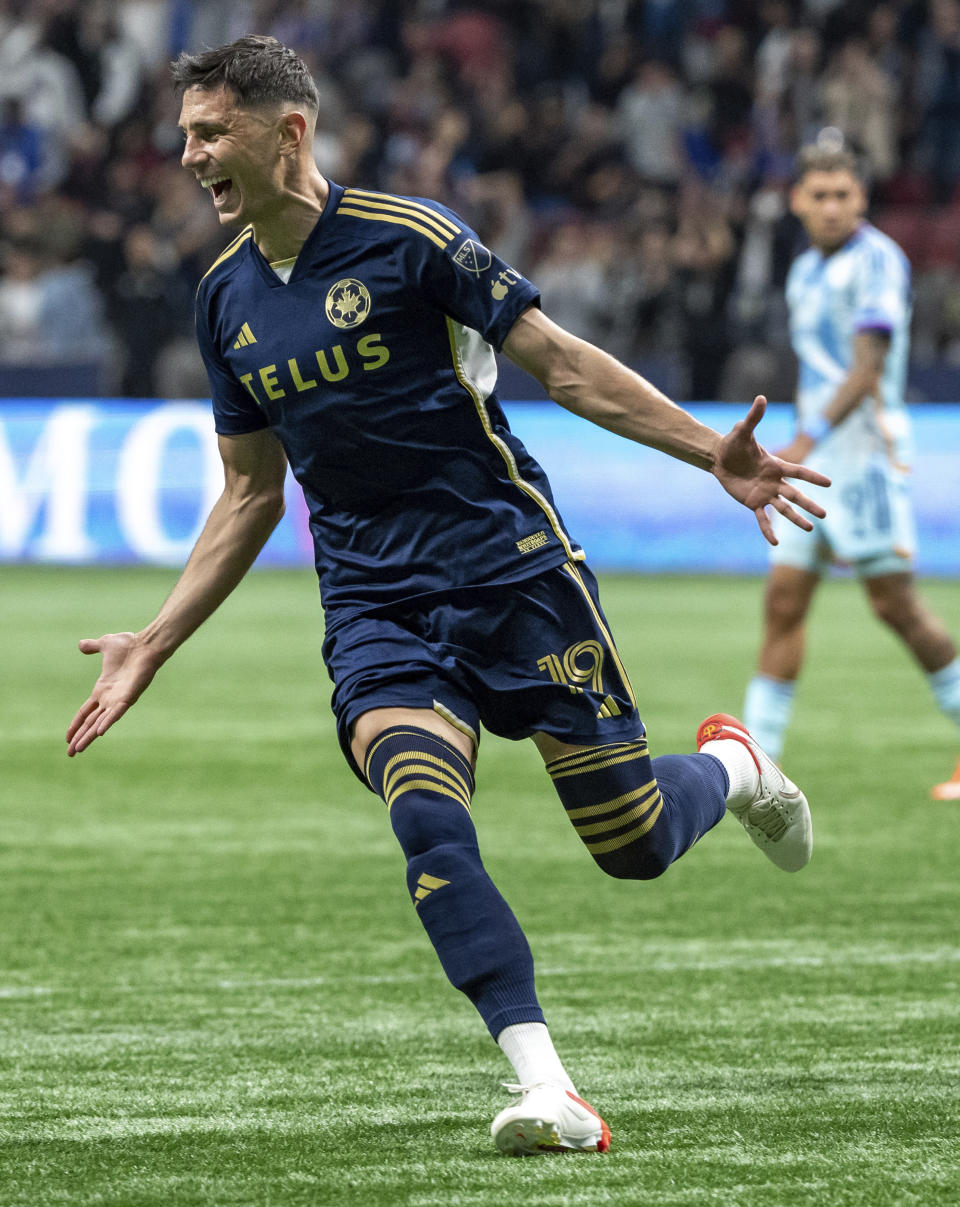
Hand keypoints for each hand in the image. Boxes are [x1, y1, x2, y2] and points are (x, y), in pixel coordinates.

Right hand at [66, 632, 161, 755]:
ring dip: (89, 736)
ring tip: (79, 749)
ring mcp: (118, 700)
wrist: (146, 644)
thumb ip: (93, 647)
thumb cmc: (130, 645)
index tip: (67, 738)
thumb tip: (81, 645)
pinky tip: (100, 733)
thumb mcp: (105, 644)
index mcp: (102, 690)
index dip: (76, 725)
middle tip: (70, 754)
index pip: (85, 712)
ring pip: (100, 723)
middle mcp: (109, 699)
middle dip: (79, 738)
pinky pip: (116, 713)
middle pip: (90, 723)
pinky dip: (107, 722)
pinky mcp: (128, 698)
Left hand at [712, 396, 830, 545]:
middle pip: (796, 494)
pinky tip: (776, 543)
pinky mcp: (752, 503)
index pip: (798, 472)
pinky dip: (768, 530)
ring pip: (784, 508)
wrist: (720, 458)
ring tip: (810, 529)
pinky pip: (762, 519)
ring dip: (797, 519)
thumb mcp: (743, 431)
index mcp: (776, 465)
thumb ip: (753, 417)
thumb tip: (760, 397)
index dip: (813, 477)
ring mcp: (765, 494)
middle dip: (810, 504)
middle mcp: (774, 481)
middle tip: (824, 515)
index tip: (829, 483)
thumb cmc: (734, 443)